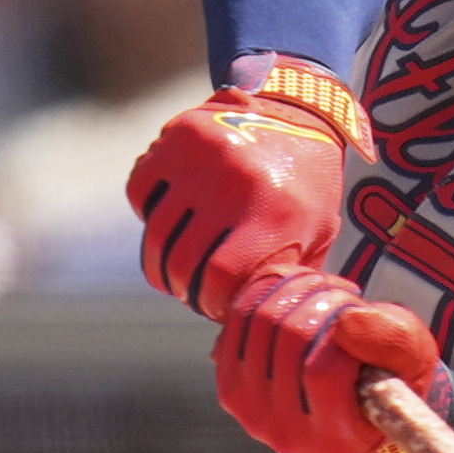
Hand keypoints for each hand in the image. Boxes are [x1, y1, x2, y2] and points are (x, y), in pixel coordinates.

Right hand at [129, 62, 370, 317]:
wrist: (299, 107)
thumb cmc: (309, 186)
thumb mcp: (313, 236)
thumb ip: (280, 284)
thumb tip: (232, 345)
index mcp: (275, 214)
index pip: (218, 279)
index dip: (208, 302)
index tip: (214, 305)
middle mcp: (236, 183)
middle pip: (180, 262)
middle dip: (180, 288)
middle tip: (190, 290)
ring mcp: (203, 156)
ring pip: (154, 232)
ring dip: (159, 260)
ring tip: (175, 266)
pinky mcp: (177, 136)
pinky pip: (140, 192)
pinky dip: (148, 213)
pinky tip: (169, 220)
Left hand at [214, 267, 445, 452]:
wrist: (350, 393)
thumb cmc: (390, 373)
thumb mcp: (413, 355)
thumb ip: (390, 338)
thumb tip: (344, 323)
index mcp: (338, 440)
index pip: (323, 371)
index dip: (342, 325)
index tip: (358, 312)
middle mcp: (288, 436)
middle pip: (290, 338)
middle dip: (322, 297)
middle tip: (343, 294)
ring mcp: (251, 414)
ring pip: (261, 320)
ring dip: (297, 288)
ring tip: (323, 291)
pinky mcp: (230, 388)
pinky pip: (238, 319)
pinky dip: (266, 292)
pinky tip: (294, 292)